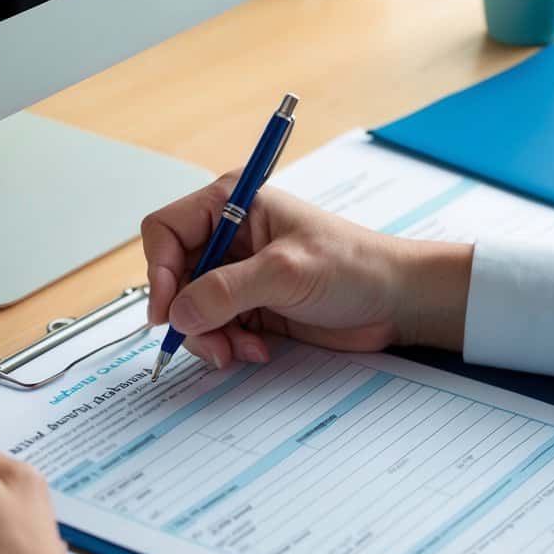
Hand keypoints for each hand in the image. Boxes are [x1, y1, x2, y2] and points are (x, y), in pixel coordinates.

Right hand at [143, 177, 473, 366]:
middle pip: (172, 276)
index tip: (167, 310)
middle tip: (212, 342)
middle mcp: (228, 236)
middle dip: (188, 314)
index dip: (158, 270)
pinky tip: (257, 349)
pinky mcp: (249, 304)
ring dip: (210, 335)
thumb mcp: (286, 272)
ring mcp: (237, 272)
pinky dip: (227, 344)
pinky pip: (214, 328)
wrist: (396, 301)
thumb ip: (227, 291)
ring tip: (241, 349)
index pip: (165, 230)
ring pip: (190, 308)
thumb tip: (179, 312)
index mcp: (233, 204)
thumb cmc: (354, 266)